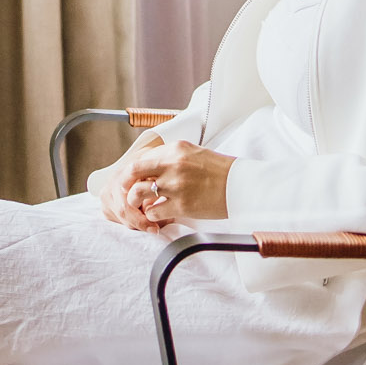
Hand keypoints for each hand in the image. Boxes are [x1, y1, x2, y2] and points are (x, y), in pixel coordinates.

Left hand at [107, 138, 234, 232]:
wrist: (239, 186)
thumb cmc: (219, 171)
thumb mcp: (194, 153)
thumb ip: (171, 157)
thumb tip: (150, 166)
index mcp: (176, 149)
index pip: (142, 158)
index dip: (133, 171)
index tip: (130, 178)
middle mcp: (173, 165)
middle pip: (134, 171)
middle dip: (126, 183)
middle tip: (126, 192)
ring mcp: (176, 185)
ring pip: (139, 193)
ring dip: (136, 201)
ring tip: (142, 205)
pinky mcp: (181, 205)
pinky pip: (153, 211)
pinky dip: (151, 215)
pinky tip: (158, 214)